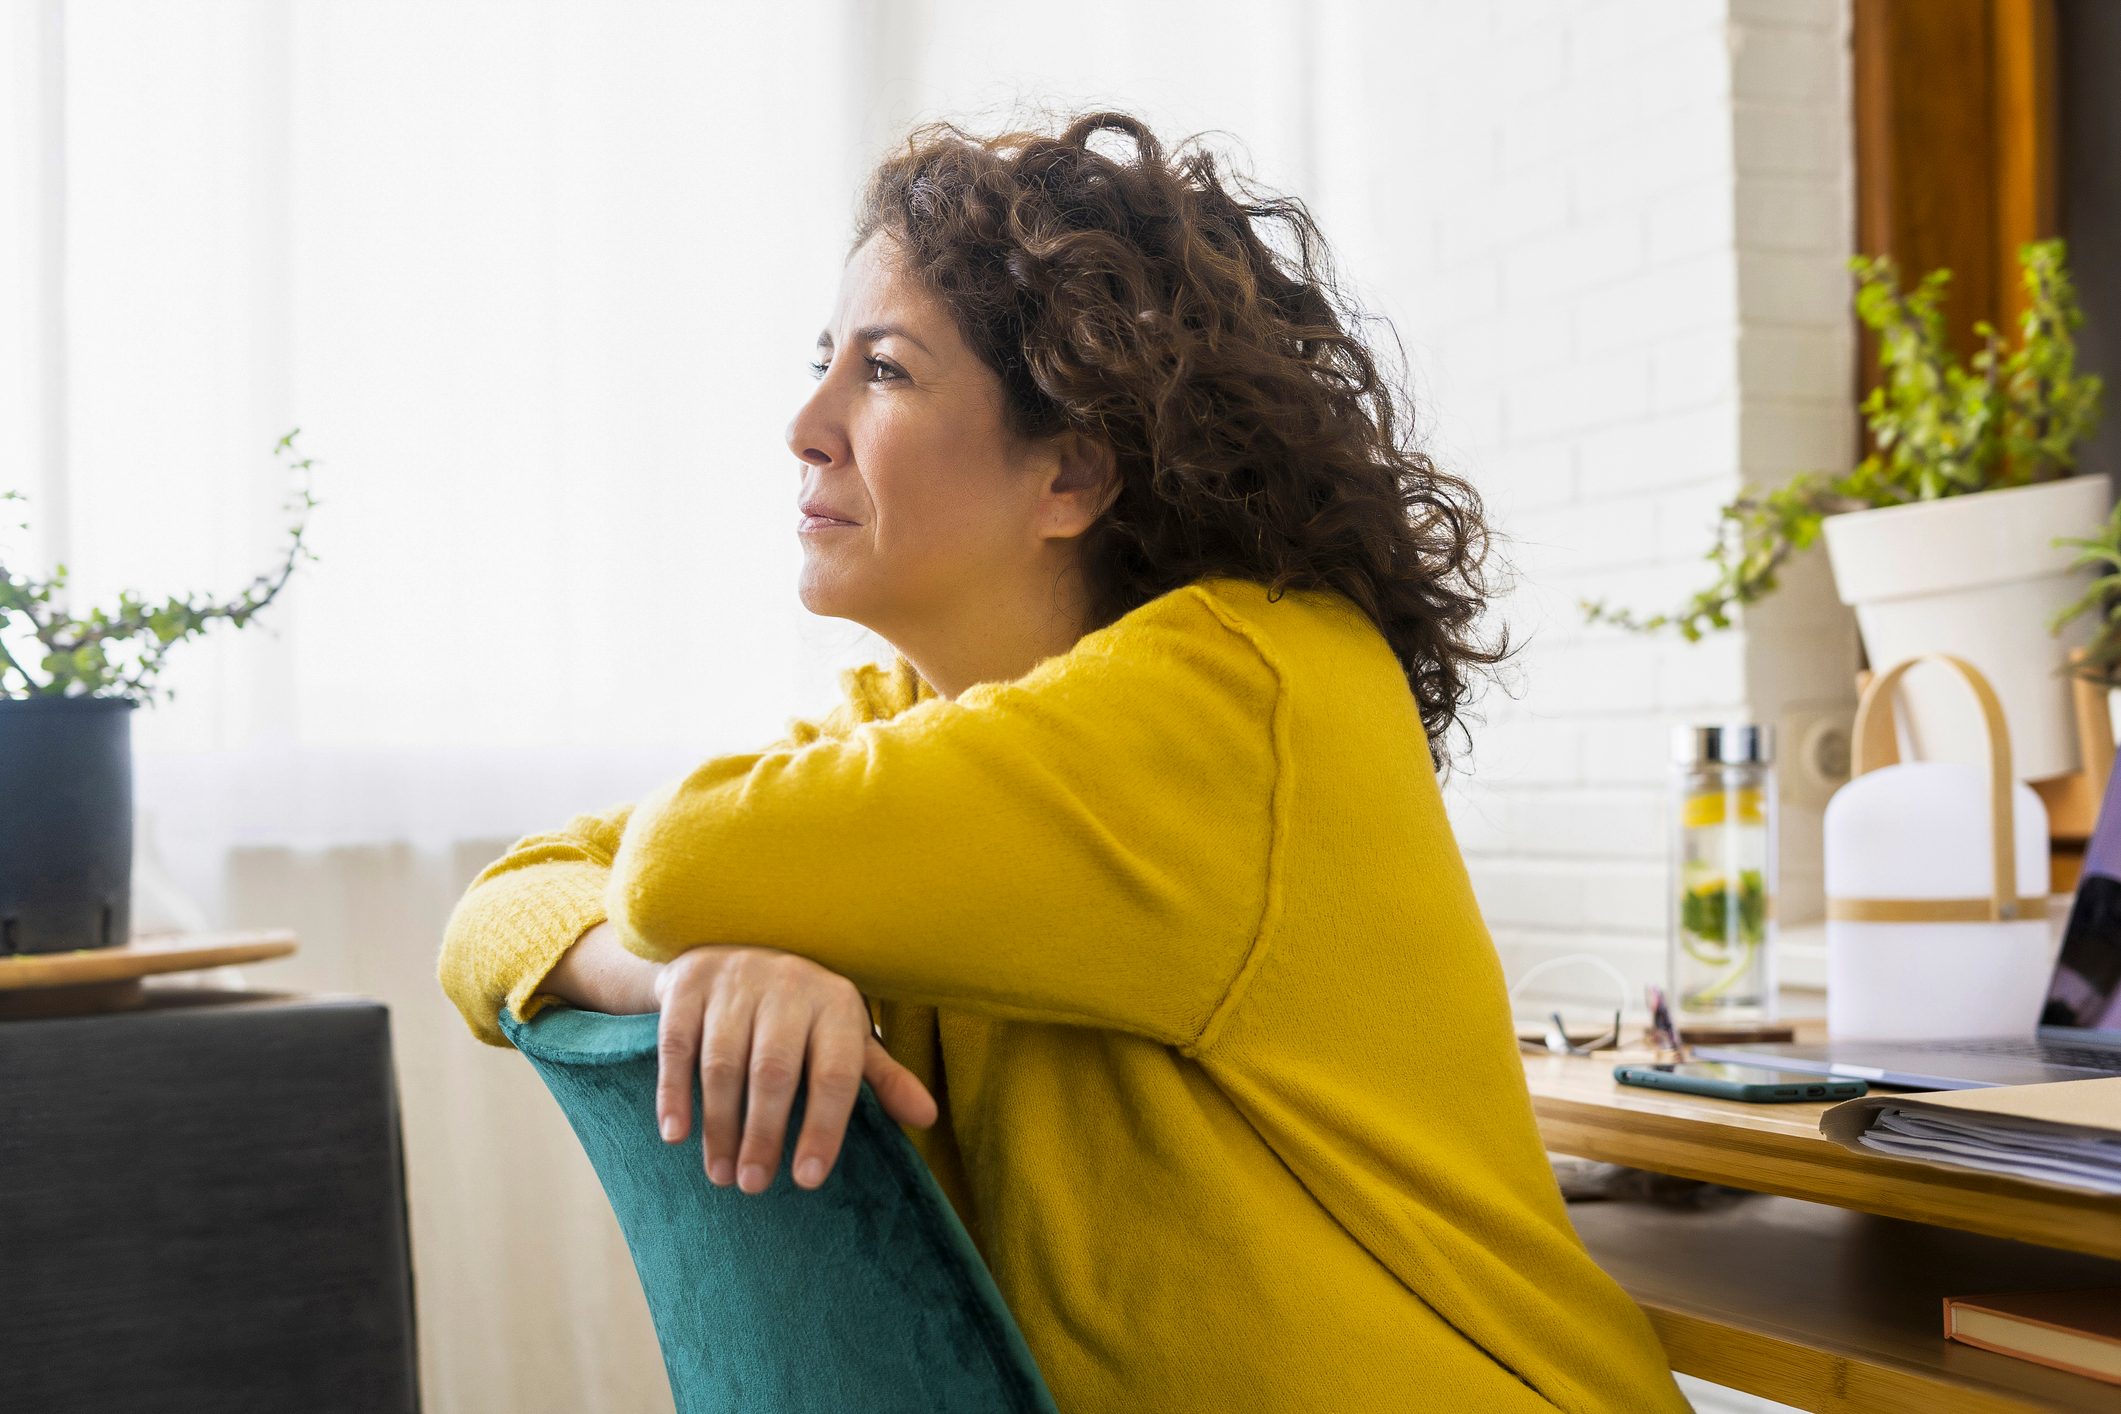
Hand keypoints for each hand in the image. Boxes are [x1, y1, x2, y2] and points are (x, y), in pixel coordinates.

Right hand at [651, 946, 939, 1192]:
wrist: (735, 944)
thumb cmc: (802, 1011)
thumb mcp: (847, 1035)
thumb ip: (883, 1078)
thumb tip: (928, 1117)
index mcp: (836, 1003)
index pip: (835, 1073)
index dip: (824, 1127)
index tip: (808, 1179)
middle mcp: (789, 987)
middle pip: (774, 1071)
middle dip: (763, 1134)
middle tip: (753, 1186)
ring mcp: (735, 982)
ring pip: (723, 1062)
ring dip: (720, 1124)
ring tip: (720, 1174)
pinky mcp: (689, 984)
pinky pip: (678, 1043)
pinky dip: (674, 1090)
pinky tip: (676, 1133)